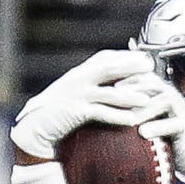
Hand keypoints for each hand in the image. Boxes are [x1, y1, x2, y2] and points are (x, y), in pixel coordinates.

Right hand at [10, 49, 166, 158]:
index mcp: (78, 73)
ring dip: (129, 95)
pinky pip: (100, 113)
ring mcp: (76, 95)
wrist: (34, 127)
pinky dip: (117, 116)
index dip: (125, 56)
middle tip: (151, 69)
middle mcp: (78, 79)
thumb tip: (110, 87)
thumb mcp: (72, 95)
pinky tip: (131, 121)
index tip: (143, 57)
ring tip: (147, 99)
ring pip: (108, 92)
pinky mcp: (74, 112)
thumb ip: (89, 88)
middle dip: (131, 68)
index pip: (105, 57)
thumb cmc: (55, 114)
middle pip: (109, 69)